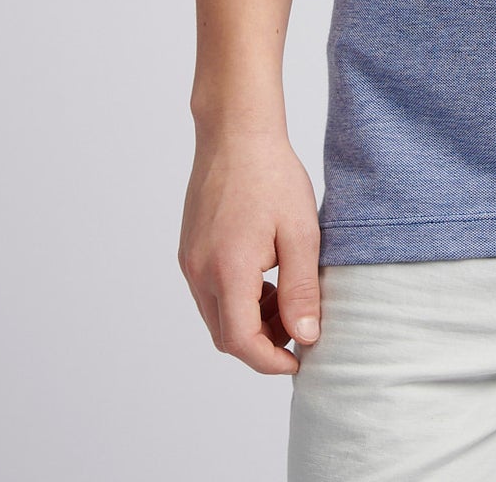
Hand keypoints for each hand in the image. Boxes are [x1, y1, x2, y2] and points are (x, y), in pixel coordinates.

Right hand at [179, 130, 323, 373]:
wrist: (236, 134)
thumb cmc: (271, 176)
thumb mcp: (301, 233)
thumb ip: (301, 289)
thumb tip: (306, 337)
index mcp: (227, 269)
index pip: (241, 342)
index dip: (270, 361)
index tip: (299, 360)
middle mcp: (200, 271)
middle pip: (226, 335)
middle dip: (262, 342)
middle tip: (298, 325)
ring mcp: (190, 261)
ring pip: (217, 315)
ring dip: (250, 320)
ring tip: (286, 295)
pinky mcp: (189, 250)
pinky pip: (210, 292)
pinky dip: (237, 299)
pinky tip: (266, 275)